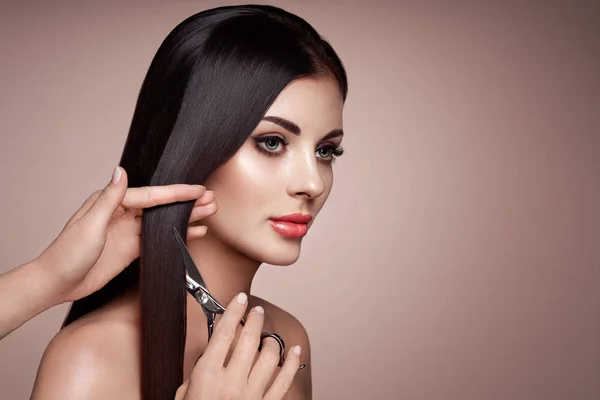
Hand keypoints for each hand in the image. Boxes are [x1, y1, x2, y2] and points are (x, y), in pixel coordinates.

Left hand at [33, 166, 216, 303]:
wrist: (57, 283)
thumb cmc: (66, 253)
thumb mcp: (89, 225)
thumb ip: (109, 199)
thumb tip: (120, 171)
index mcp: (111, 202)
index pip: (151, 195)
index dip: (176, 192)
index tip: (197, 189)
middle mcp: (122, 213)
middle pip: (161, 205)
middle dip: (187, 202)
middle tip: (210, 198)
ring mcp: (129, 231)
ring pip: (164, 220)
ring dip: (186, 216)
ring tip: (210, 211)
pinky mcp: (132, 248)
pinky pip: (159, 238)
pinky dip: (178, 235)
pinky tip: (194, 232)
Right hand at [174, 293, 301, 399]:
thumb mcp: (185, 394)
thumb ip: (199, 372)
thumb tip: (214, 351)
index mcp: (207, 377)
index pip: (223, 334)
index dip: (233, 312)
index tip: (239, 299)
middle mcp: (231, 384)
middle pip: (248, 341)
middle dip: (254, 321)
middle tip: (255, 312)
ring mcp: (251, 396)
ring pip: (269, 357)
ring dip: (270, 340)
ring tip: (267, 333)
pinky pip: (284, 381)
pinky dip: (291, 364)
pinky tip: (294, 352)